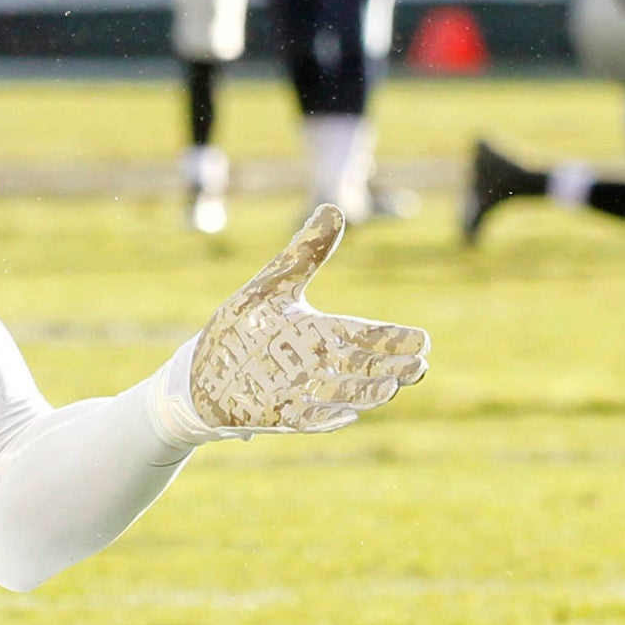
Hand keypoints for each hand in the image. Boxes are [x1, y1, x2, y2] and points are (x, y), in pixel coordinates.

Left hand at [166, 205, 429, 437]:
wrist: (201, 371)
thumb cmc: (241, 329)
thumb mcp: (271, 286)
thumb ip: (304, 254)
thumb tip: (334, 206)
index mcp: (323, 334)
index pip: (368, 336)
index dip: (395, 340)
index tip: (424, 340)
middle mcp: (318, 366)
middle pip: (364, 369)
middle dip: (392, 370)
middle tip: (419, 369)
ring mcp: (300, 392)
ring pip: (342, 394)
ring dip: (365, 394)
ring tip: (389, 390)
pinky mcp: (275, 413)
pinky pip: (305, 418)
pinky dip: (324, 417)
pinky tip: (345, 416)